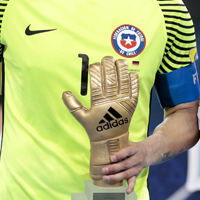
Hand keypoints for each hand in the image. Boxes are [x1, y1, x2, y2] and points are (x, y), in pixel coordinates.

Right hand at [63, 56, 138, 185]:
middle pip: (111, 79)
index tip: (94, 65)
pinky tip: (132, 73)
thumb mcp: (81, 117)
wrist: (110, 141)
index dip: (95, 72)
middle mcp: (111, 102)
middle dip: (108, 66)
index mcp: (98, 103)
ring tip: (120, 61)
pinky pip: (134, 91)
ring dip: (122, 70)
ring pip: (124, 83)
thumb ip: (72, 105)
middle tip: (106, 58)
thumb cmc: (94, 128)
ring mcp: (123, 103)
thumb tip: (65, 92)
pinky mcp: (131, 106)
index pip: (97, 83)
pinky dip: (134, 82)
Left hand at [101, 141, 148, 192]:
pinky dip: (131, 187)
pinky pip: (134, 181)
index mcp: (134, 149)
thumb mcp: (128, 143)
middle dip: (114, 168)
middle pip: (125, 164)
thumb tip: (102, 144)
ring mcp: (137, 167)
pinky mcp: (136, 174)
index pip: (127, 151)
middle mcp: (137, 159)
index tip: (112, 158)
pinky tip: (127, 191)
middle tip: (104, 170)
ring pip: (127, 173)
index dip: (120, 155)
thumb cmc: (133, 148)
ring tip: (106, 178)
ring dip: (116, 177)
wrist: (147, 153)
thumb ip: (119, 144)